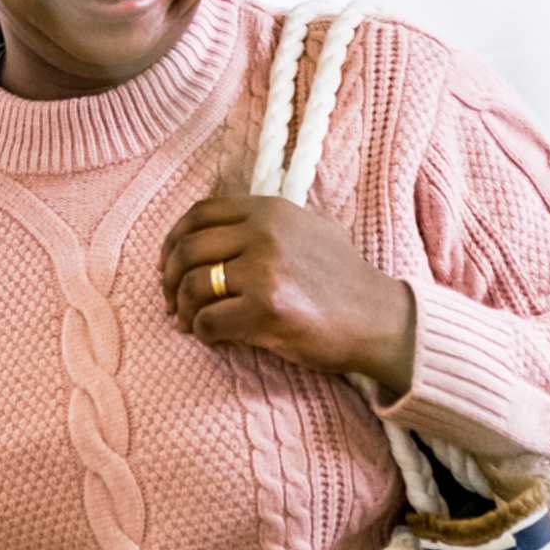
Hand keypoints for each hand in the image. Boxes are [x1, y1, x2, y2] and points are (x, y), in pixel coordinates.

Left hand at [158, 194, 417, 394]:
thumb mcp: (308, 230)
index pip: (200, 213)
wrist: (381, 321)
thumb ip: (264, 225)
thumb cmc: (343, 282)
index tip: (168, 264)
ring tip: (189, 323)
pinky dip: (204, 333)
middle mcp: (264, 233)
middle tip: (170, 302)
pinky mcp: (266, 309)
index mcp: (270, 210)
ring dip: (184, 310)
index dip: (174, 240)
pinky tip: (214, 338)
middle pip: (188, 250)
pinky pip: (209, 321)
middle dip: (168, 279)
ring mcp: (264, 270)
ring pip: (193, 286)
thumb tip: (210, 237)